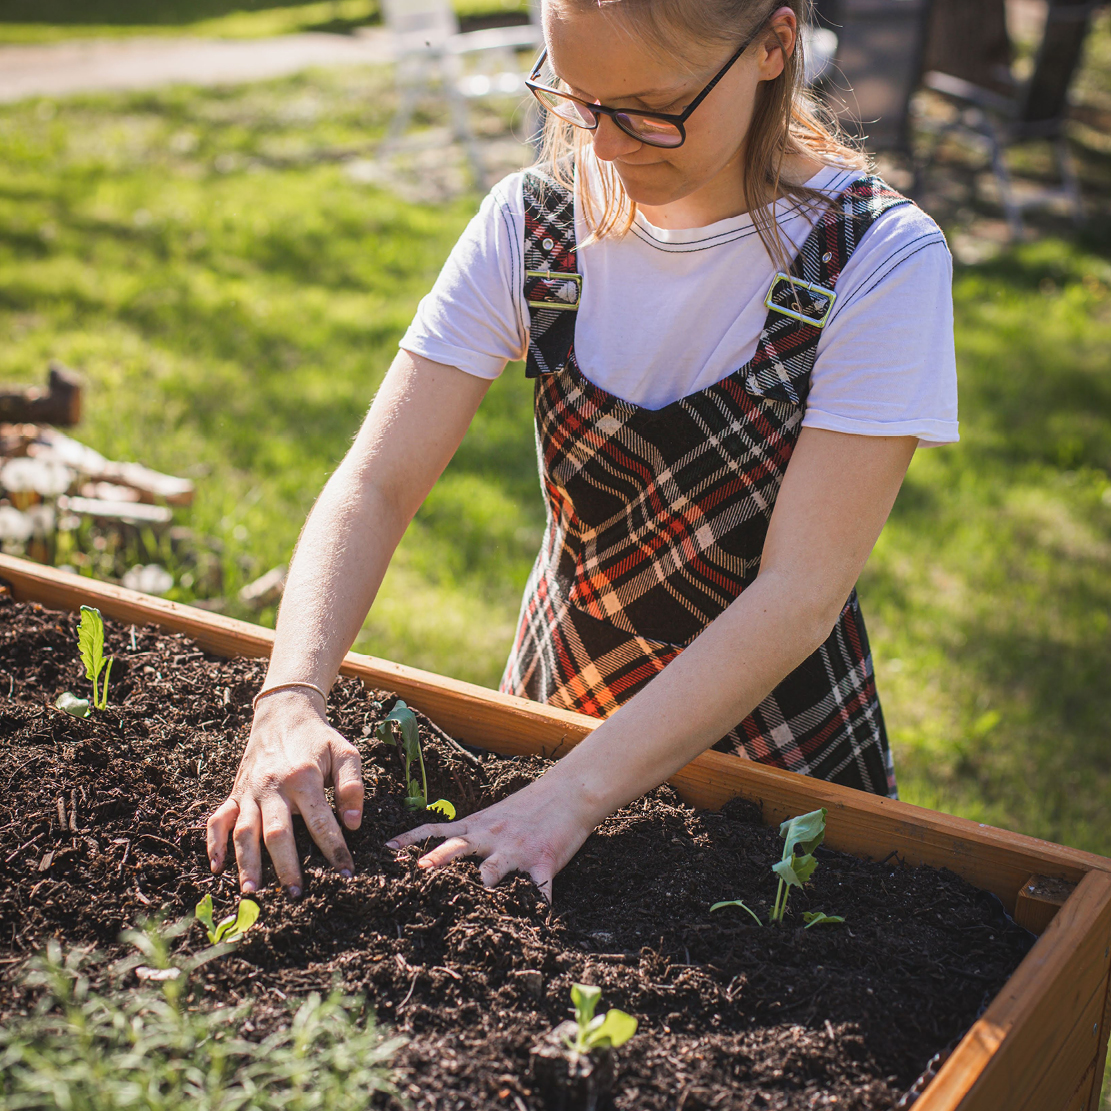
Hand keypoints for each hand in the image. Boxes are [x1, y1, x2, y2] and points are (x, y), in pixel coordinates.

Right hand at [206, 691, 363, 897]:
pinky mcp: (235, 793)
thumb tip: (353, 823)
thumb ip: (352, 786)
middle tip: (296, 895)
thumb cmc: (318, 739)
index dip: (335, 849)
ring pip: (244, 832)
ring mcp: (250, 792)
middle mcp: (273, 787)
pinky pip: (217, 819)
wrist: (283, 714)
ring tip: (253, 893)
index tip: (346, 874)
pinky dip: (213, 843)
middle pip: (277, 833)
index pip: (321, 822)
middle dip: (286, 866)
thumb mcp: (345, 753)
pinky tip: (216, 867)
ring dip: (247, 864)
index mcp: (304, 778)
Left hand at [385, 770, 602, 901]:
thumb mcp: (495, 814)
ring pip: (494, 868)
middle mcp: (492, 836)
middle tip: (418, 873)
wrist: (570, 791)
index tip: (385, 851)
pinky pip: (540, 889)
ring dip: (483, 883)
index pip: (436, 831)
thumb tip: (445, 849)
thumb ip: (473, 831)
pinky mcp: (543, 861)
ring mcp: (517, 850)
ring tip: (474, 895)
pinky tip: (536, 925)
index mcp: (478, 826)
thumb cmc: (531, 805)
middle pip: (457, 849)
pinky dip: (538, 908)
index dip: (410, 840)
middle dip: (436, 862)